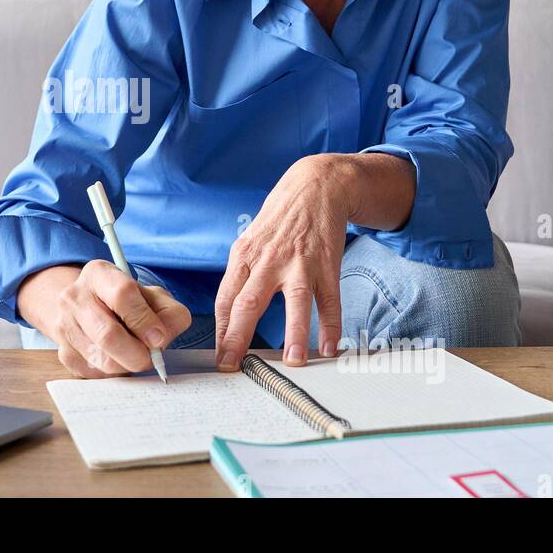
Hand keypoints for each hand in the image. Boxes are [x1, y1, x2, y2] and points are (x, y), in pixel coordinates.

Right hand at [20, 260, 192, 377]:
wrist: (89, 308)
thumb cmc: (128, 303)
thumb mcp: (153, 296)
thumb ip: (169, 313)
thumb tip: (160, 339)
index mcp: (99, 274)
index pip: (122, 295)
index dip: (144, 320)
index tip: (159, 338)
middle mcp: (74, 297)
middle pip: (107, 334)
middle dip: (137, 354)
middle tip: (151, 357)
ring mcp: (64, 326)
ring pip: (102, 360)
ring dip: (127, 365)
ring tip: (134, 355)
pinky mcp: (64, 353)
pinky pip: (96, 374)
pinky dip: (115, 373)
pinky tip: (117, 358)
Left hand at [215, 155, 355, 369]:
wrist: (314, 186)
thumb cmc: (278, 221)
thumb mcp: (249, 242)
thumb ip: (241, 276)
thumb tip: (228, 316)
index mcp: (243, 256)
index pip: (225, 299)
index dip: (221, 330)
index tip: (221, 355)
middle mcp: (268, 260)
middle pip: (248, 302)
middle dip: (238, 337)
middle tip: (233, 365)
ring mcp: (299, 262)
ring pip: (295, 301)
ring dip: (294, 333)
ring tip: (293, 362)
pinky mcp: (326, 264)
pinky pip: (329, 299)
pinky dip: (331, 324)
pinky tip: (329, 346)